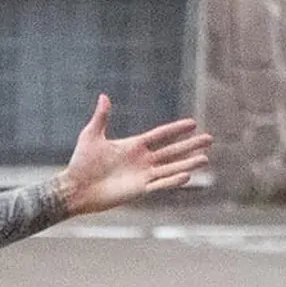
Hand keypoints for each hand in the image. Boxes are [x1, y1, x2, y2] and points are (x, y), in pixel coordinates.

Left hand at [60, 94, 211, 216]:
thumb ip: (101, 117)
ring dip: (188, 163)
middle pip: (172, 151)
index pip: (160, 135)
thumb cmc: (81, 163)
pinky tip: (187, 175)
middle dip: (191, 145)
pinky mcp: (139, 190)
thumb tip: (103, 96)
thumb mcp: (91, 136)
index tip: (193, 123)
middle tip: (210, 139)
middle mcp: (142, 160)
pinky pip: (160, 185)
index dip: (176, 130)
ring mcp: (142, 176)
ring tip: (205, 159)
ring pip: (171, 168)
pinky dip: (173, 180)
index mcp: (133, 146)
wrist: (75, 188)